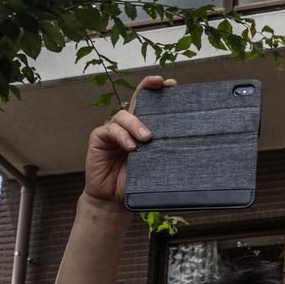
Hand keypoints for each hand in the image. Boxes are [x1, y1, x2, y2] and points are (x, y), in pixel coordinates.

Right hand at [82, 74, 175, 203]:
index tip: (172, 84)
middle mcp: (128, 126)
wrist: (112, 200)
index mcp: (143, 130)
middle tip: (160, 84)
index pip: (151, 106)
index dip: (158, 91)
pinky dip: (122, 136)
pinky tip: (130, 146)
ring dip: (136, 124)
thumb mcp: (153, 165)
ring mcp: (113, 130)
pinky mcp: (99, 138)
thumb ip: (162, 152)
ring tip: (147, 138)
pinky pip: (111, 130)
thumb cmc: (134, 182)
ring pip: (124, 115)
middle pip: (138, 100)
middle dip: (148, 87)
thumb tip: (185, 145)